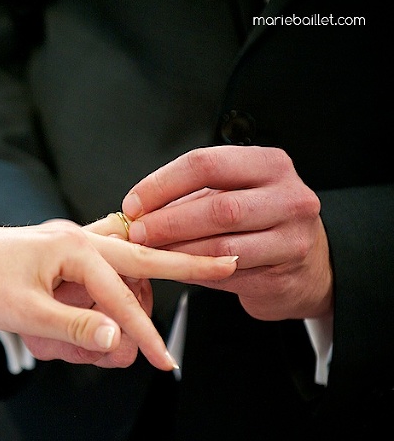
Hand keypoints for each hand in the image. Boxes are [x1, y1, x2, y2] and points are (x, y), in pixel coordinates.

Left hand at [0, 216, 235, 369]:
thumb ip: (76, 328)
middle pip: (144, 252)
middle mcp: (77, 237)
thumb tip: (119, 340)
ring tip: (116, 322)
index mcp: (74, 248)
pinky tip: (106, 293)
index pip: (124, 298)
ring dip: (134, 285)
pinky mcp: (59, 249)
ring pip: (120, 260)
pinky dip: (111, 277)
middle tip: (228, 263)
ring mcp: (68, 239)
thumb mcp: (26, 314)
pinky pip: (98, 261)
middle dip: (187, 261)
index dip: (144, 334)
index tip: (164, 362)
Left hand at [121, 145, 332, 321]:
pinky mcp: (284, 277)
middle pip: (218, 208)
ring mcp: (292, 239)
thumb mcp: (231, 193)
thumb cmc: (257, 222)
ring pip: (223, 247)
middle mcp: (289, 197)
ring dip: (177, 251)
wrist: (307, 265)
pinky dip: (195, 272)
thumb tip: (136, 210)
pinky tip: (176, 269)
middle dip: (168, 222)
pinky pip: (228, 275)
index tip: (133, 203)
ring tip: (150, 253)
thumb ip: (188, 197)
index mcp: (269, 164)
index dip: (162, 184)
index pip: (207, 164)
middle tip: (138, 233)